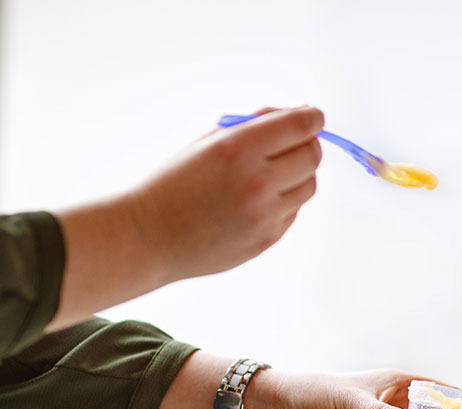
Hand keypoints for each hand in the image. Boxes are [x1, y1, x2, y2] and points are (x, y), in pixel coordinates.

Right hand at [130, 106, 323, 281]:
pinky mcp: (267, 239)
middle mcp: (257, 182)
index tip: (312, 116)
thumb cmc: (175, 183)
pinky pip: (292, 211)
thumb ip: (253, 126)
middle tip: (293, 144)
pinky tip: (254, 201)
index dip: (312, 116)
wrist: (149, 235)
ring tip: (269, 174)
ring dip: (297, 174)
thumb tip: (300, 115)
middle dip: (307, 144)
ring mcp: (264, 215)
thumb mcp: (207, 142)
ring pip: (309, 186)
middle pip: (312, 155)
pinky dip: (283, 201)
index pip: (300, 125)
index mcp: (238, 149)